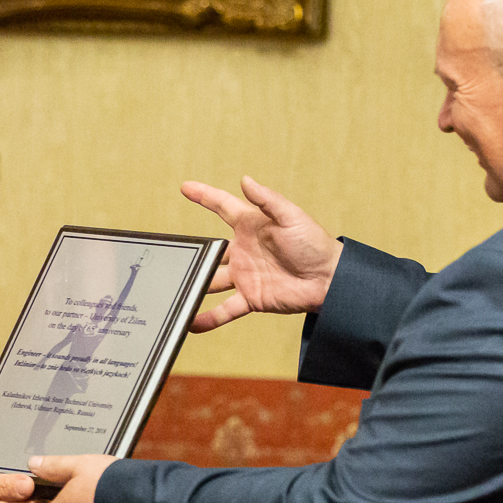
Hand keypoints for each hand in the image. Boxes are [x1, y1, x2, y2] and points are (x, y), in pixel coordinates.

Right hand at [181, 177, 341, 331]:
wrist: (330, 281)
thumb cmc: (316, 245)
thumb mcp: (291, 217)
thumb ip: (267, 200)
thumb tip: (246, 180)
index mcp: (252, 226)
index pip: (223, 207)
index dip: (204, 196)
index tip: (186, 188)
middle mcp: (244, 251)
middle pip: (210, 250)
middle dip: (192, 251)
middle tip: (172, 252)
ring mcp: (245, 275)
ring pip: (212, 280)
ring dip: (195, 285)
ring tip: (173, 288)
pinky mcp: (251, 298)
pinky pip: (226, 308)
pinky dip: (209, 317)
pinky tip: (193, 322)